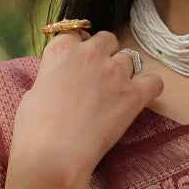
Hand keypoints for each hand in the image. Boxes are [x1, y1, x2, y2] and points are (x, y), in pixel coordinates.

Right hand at [11, 26, 164, 185]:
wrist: (54, 154)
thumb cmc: (34, 129)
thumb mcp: (34, 92)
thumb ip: (53, 77)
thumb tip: (61, 81)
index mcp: (61, 50)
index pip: (77, 33)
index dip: (80, 48)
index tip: (79, 63)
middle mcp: (90, 53)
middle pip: (107, 39)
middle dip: (105, 54)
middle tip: (99, 76)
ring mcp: (115, 72)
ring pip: (129, 58)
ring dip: (124, 71)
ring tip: (117, 93)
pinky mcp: (134, 95)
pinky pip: (154, 81)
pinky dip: (150, 87)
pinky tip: (141, 97)